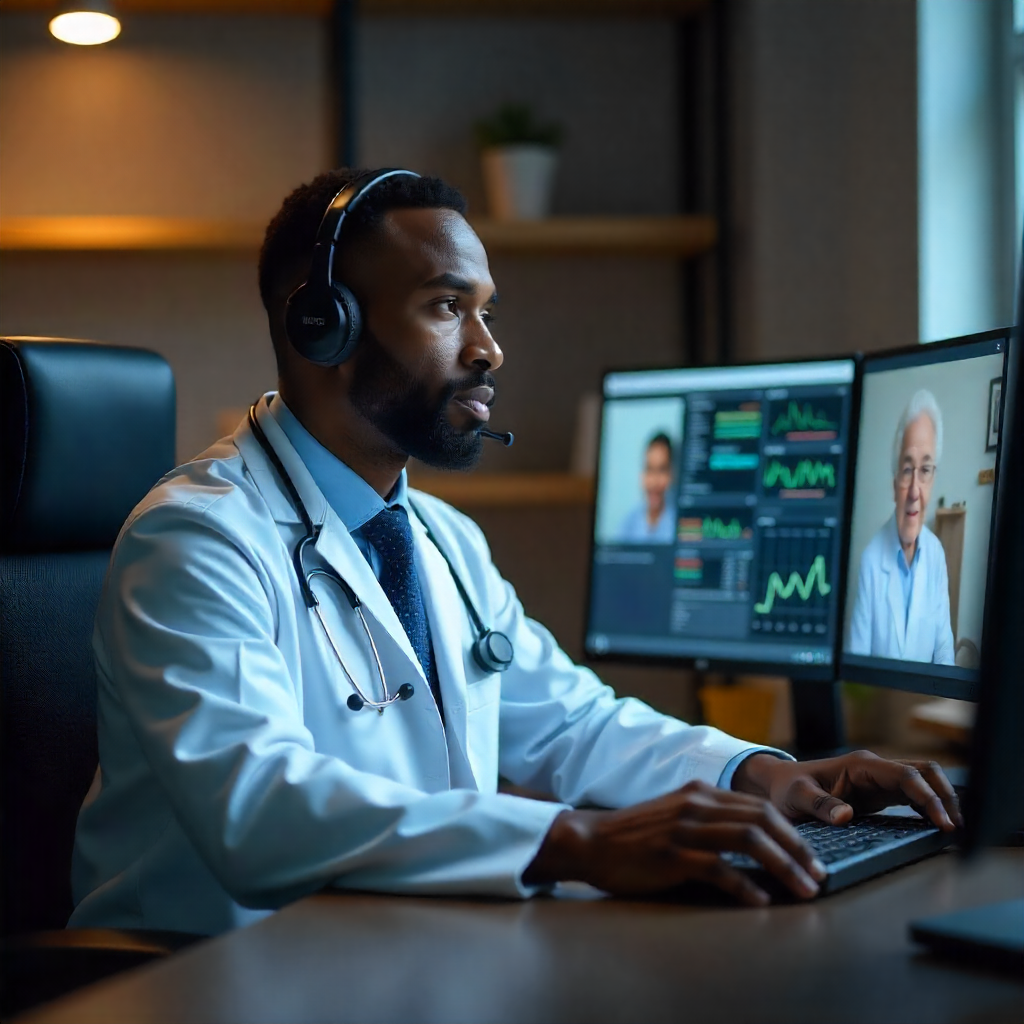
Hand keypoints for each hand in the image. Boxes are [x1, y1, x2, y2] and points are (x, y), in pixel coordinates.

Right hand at [523, 780, 826, 905]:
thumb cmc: (637, 837)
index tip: (812, 858)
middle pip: (763, 821)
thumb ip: (712, 822)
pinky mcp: (673, 854)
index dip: (793, 834)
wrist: (591, 841)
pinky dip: (746, 885)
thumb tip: (758, 845)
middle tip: (818, 876)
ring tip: (802, 890)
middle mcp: (697, 805)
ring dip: (783, 867)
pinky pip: (720, 868)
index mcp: (701, 793)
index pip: (761, 808)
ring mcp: (685, 828)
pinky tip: (760, 901)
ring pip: (750, 841)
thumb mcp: (677, 816)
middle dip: (798, 850)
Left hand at [731, 750, 961, 829]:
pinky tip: (937, 826)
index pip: (906, 775)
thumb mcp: (796, 797)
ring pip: (924, 781)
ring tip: (955, 829)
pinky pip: (913, 795)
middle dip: (945, 795)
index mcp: (860, 765)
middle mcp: (874, 769)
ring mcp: (879, 780)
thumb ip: (820, 805)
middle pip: (925, 772)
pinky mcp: (879, 793)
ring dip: (942, 800)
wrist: (778, 785)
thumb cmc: (786, 789)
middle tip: (957, 826)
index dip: (929, 797)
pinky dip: (929, 807)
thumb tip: (847, 816)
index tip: (943, 821)